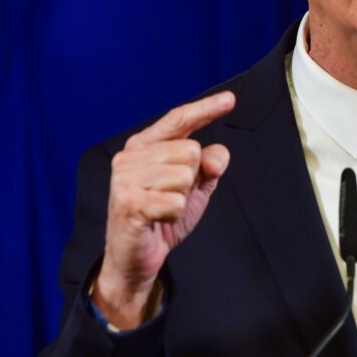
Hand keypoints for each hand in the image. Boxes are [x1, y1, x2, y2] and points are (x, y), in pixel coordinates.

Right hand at [94, 91, 235, 328]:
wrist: (135, 257)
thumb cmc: (162, 215)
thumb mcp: (194, 186)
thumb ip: (209, 164)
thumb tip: (217, 157)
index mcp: (144, 145)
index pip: (179, 120)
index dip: (205, 109)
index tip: (230, 99)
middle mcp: (130, 156)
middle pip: (190, 151)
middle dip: (191, 178)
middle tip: (170, 196)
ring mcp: (126, 179)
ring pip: (185, 176)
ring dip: (182, 198)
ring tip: (162, 208)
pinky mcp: (128, 203)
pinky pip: (176, 201)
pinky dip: (175, 214)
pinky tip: (159, 219)